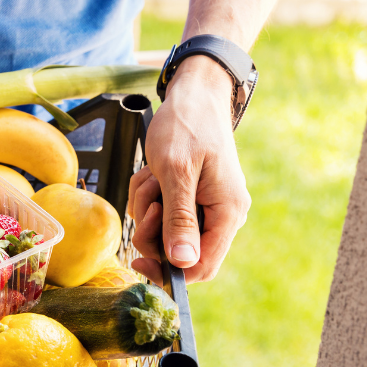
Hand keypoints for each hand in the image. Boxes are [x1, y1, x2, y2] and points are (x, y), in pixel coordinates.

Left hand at [127, 56, 249, 282]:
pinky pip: (159, 212)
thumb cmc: (186, 126)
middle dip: (153, 228)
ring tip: (152, 176)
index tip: (138, 259)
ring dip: (147, 206)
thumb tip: (183, 262)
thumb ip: (180, 219)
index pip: (202, 266)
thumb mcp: (176, 172)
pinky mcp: (188, 196)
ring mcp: (205, 206)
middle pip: (178, 251)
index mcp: (227, 213)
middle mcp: (221, 214)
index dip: (169, 271)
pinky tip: (152, 172)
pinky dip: (148, 194)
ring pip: (164, 230)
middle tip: (149, 199)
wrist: (192, 94)